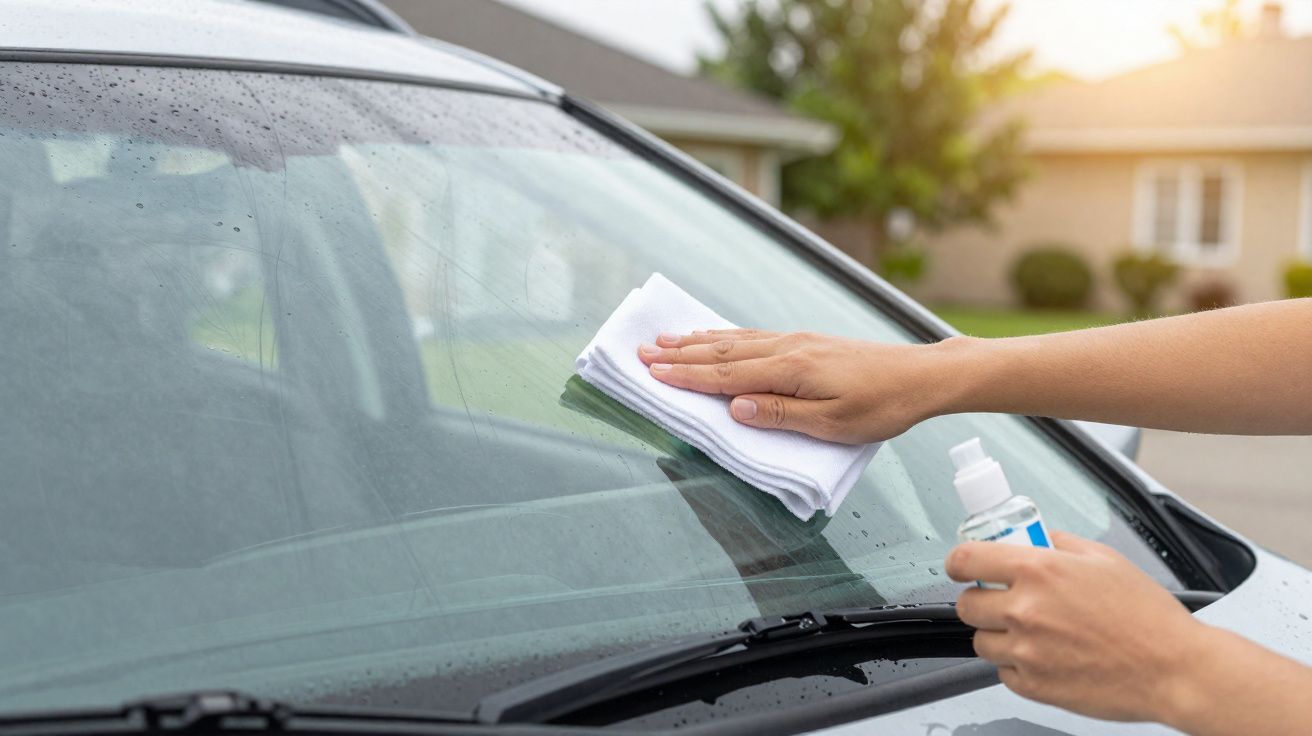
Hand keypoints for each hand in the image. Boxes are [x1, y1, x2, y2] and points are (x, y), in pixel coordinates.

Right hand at [636, 329, 957, 443]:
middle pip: (722, 351)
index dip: (685, 375)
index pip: (725, 374)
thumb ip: (780, 414)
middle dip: (679, 354)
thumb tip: (734, 406)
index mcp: (790, 370)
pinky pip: (753, 336)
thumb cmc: (882, 405)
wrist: (921, 376)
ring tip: (666, 339)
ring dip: (697, 341)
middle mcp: (787, 348)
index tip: (651, 372)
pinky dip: (726, 336)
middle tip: (642, 352)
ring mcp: (796, 341)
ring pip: (735, 340)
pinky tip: (715, 336)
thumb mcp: (833, 423)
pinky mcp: (806, 341)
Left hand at [946, 531, 1208, 723]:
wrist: (1175, 669)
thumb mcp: (1104, 558)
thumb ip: (1058, 543)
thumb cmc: (1147, 616)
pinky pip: (1003, 672)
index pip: (964, 560)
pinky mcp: (1033, 685)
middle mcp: (1024, 610)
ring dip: (997, 635)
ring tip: (1032, 632)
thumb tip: (1033, 537)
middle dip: (981, 600)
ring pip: (980, 641)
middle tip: (1004, 601)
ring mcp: (1026, 651)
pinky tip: (1046, 656)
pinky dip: (1017, 665)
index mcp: (1038, 570)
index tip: (962, 567)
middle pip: (966, 604)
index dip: (958, 563)